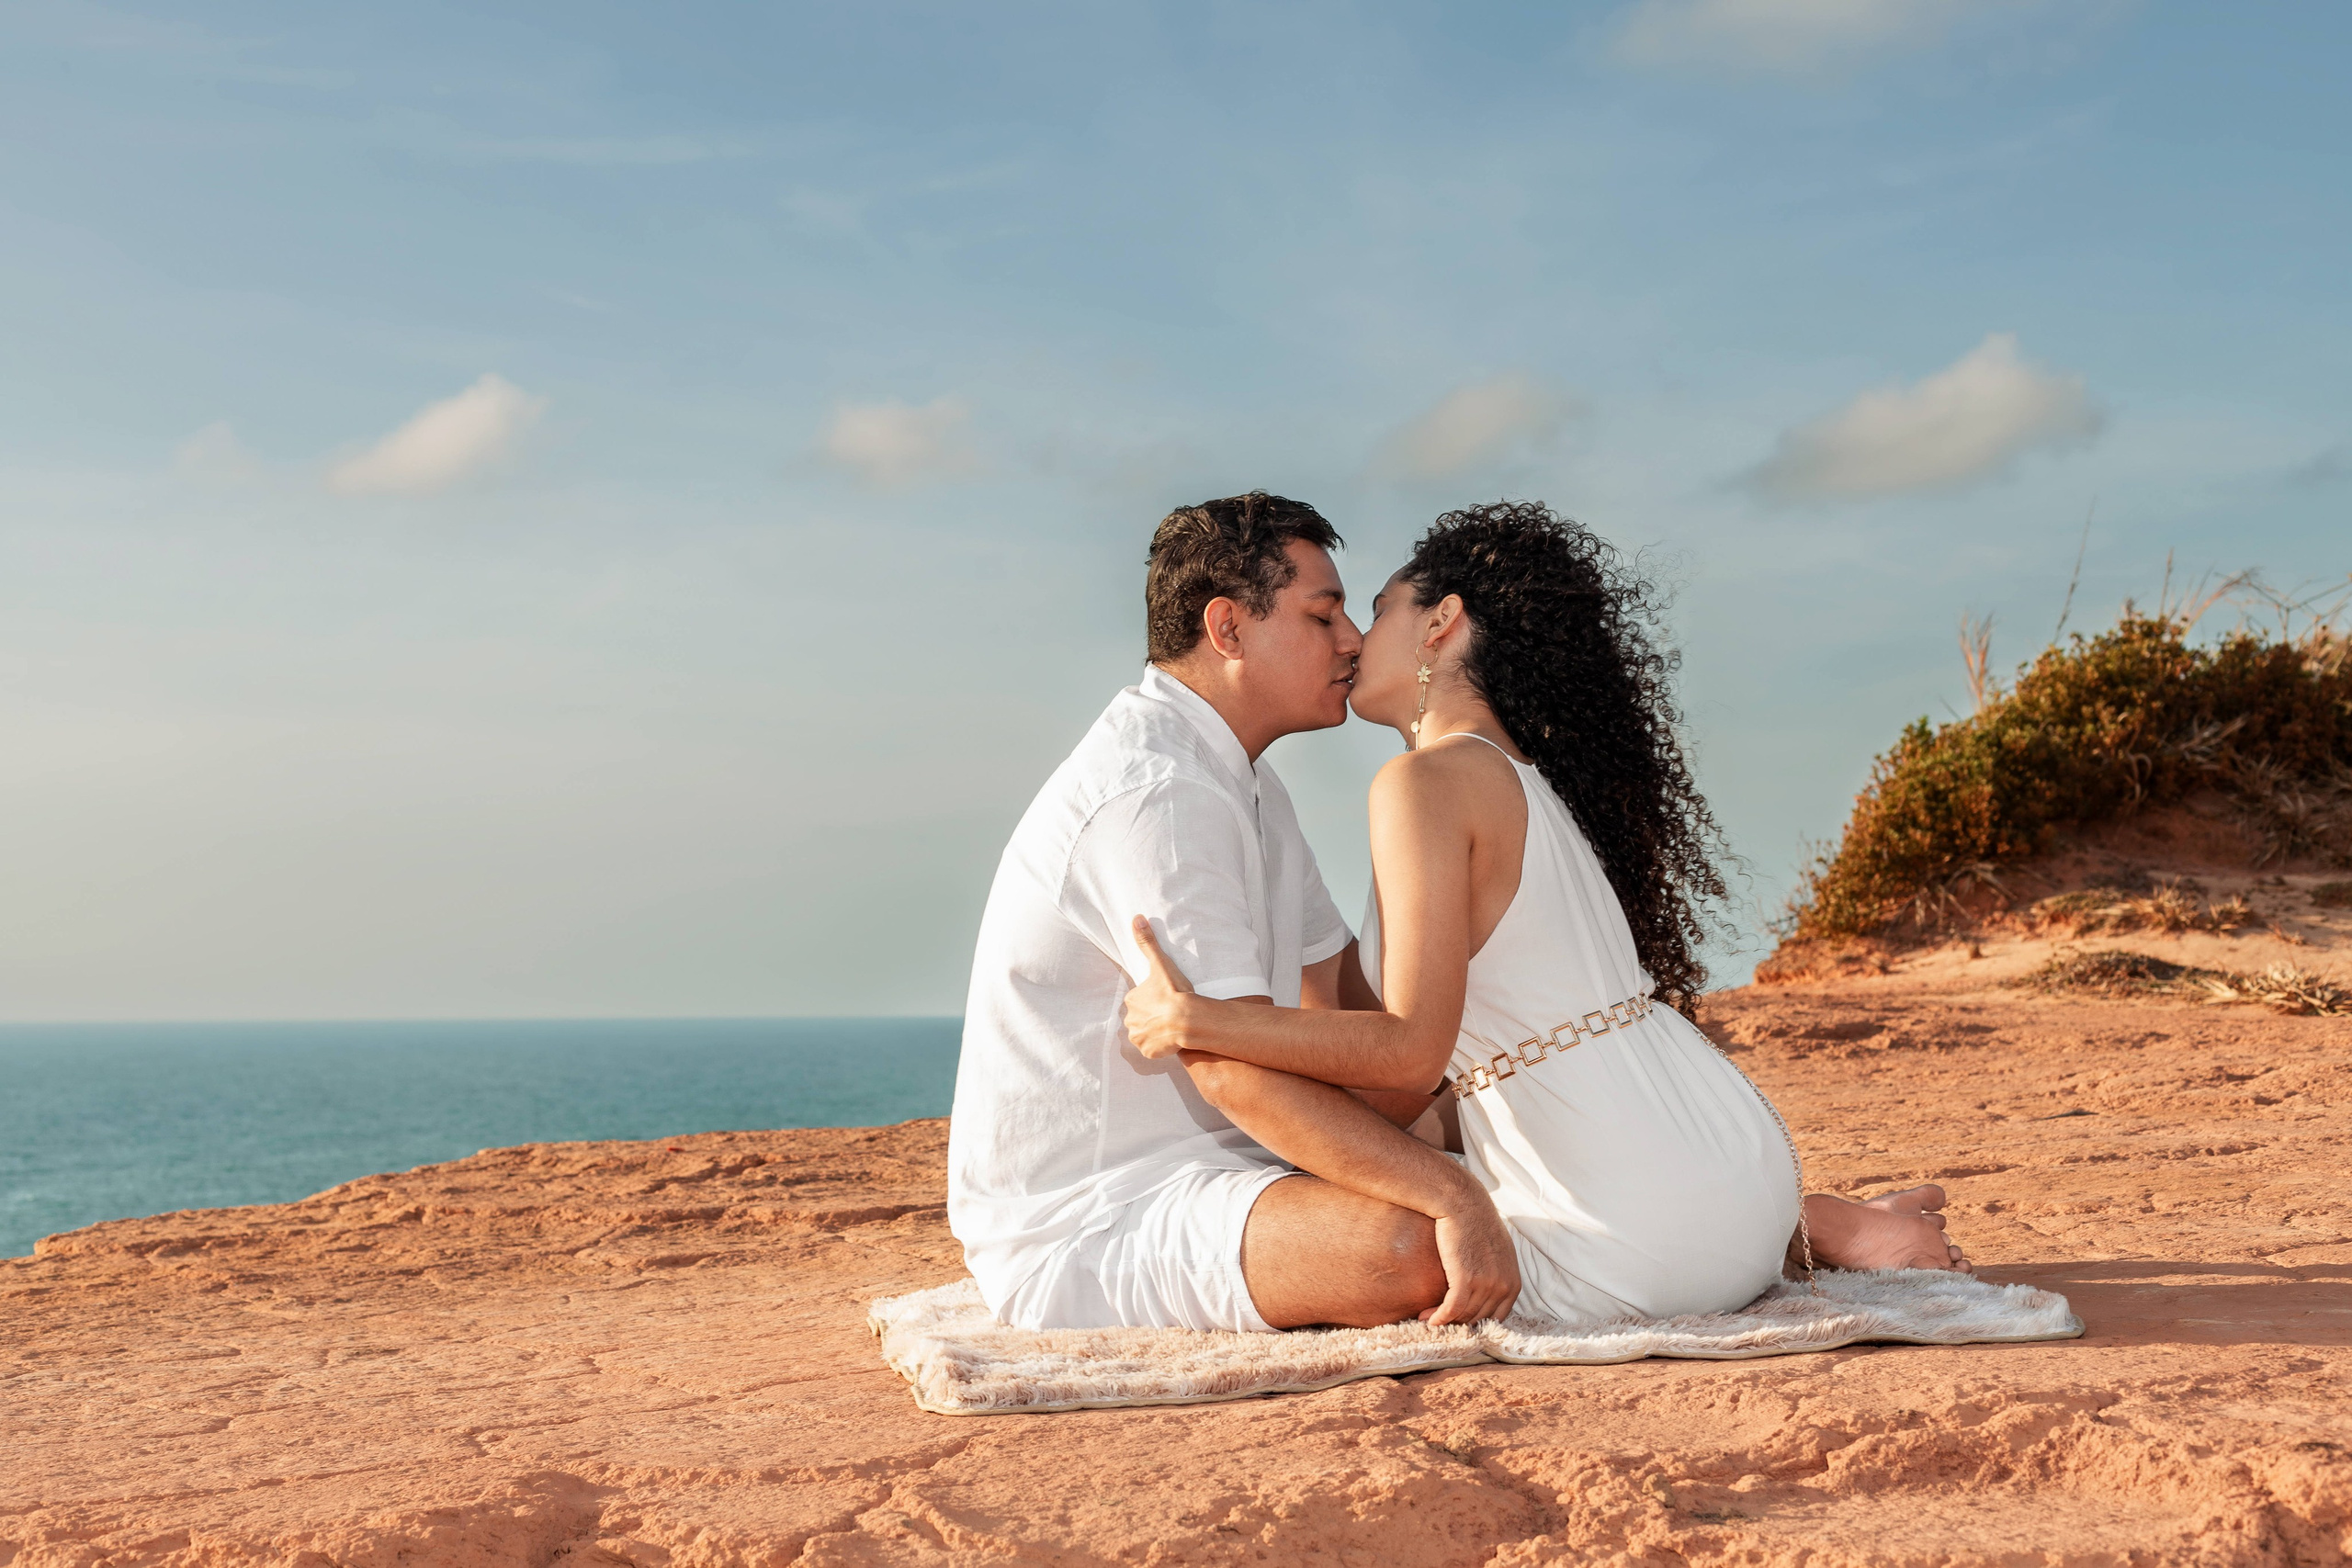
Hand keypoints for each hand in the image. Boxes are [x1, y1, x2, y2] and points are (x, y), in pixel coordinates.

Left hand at [1123, 916, 1196, 1059]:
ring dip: (1155, 1032)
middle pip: (1141, 1017)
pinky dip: (1159, 1047)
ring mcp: (1138, 1037)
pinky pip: (1151, 1050)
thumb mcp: (1161, 963)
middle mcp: (1130, 1019)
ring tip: (1171, 1027)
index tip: (1167, 998)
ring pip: (1144, 1033)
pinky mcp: (1148, 1052)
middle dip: (1153, 1016)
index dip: (1155, 999)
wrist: (1187, 1019)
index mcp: (1132, 999)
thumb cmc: (1176, 991)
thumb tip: (1136, 918)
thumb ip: (1147, 942)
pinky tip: (1171, 1040)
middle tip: (1170, 1013)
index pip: (1141, 1000)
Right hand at [1422, 1184, 1520, 1326]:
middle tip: (1439, 1321)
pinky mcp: (1465, 1281)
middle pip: (1479, 1319)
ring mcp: (1486, 1285)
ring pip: (1464, 1316)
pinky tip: (1427, 1318)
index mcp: (1513, 1282)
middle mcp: (1503, 1286)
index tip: (1459, 1320)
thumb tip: (1485, 1289)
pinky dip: (1438, 1318)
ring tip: (1426, 1317)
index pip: (1497, 1317)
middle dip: (1458, 1323)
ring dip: (1444, 1321)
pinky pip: (1451, 1310)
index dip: (1476, 1322)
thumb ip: (1497, 1273)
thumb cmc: (1475, 1222)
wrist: (1462, 1203)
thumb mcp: (1498, 1251)